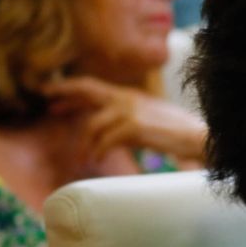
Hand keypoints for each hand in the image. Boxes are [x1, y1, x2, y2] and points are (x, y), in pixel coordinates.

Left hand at [43, 76, 206, 164]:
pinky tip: (98, 159)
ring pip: (92, 124)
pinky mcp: (133, 127)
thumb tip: (108, 129)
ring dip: (84, 144)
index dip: (71, 90)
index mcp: (130, 95)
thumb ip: (128, 117)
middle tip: (48, 104)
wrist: (197, 137)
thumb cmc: (177, 132)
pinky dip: (98, 151)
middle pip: (88, 89)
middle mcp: (127, 98)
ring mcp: (130, 111)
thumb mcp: (149, 118)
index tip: (52, 96)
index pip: (94, 87)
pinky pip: (105, 141)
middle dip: (65, 94)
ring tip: (82, 159)